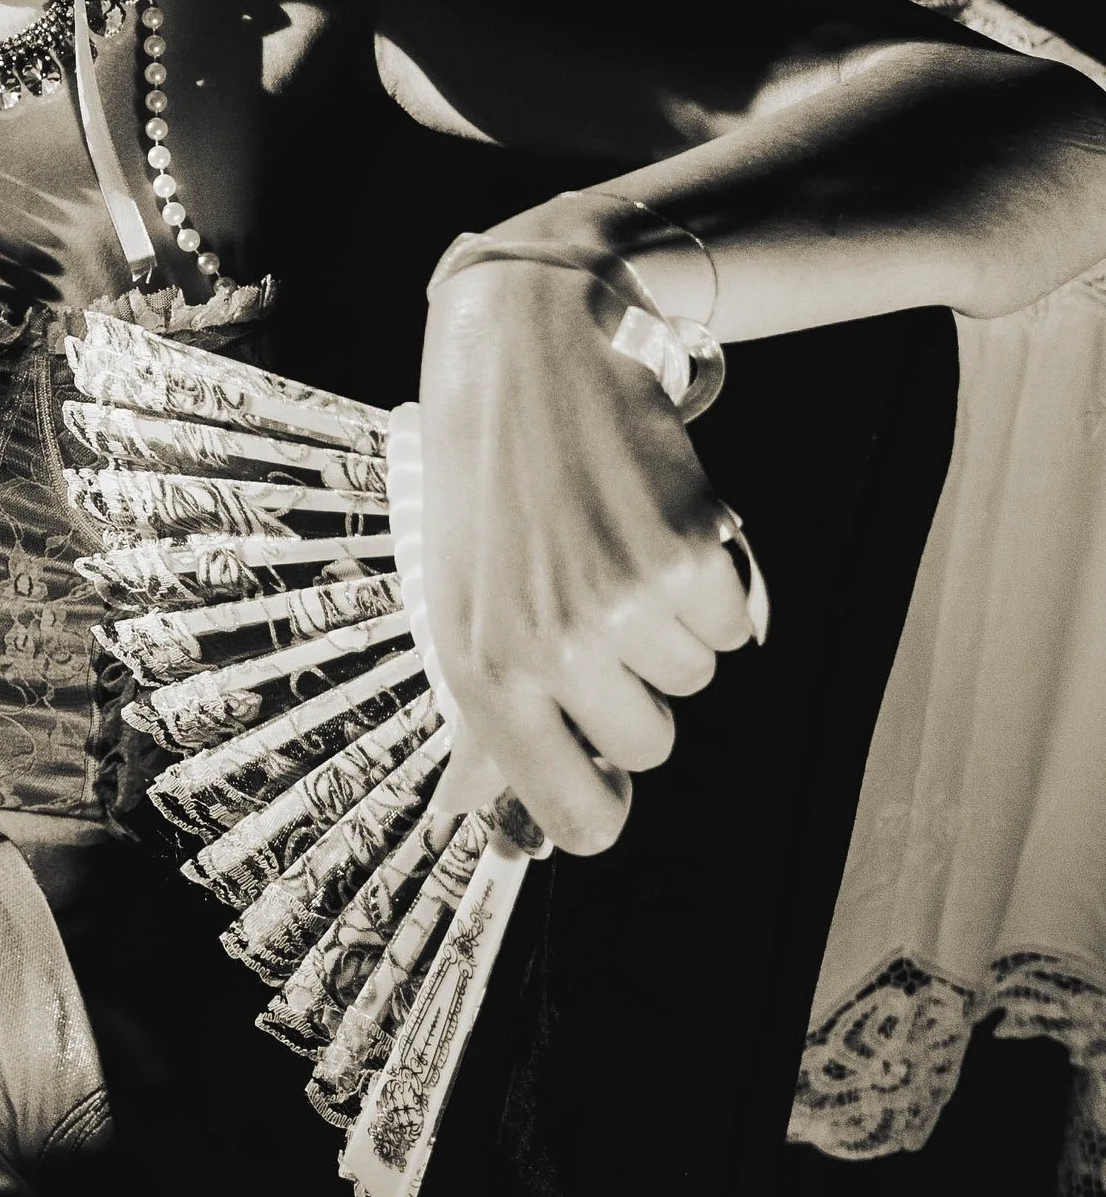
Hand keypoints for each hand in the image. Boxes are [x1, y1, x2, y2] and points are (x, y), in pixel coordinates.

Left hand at [417, 257, 757, 854]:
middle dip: (634, 687)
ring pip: (695, 678)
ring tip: (611, 543)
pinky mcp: (687, 557)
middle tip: (591, 598)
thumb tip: (520, 845)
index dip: (602, 801)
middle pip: (650, 748)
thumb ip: (499, 725)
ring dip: (669, 625)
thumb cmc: (487, 488)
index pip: (578, 819)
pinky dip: (713, 583)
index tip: (602, 766)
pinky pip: (735, 625)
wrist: (523, 352)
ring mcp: (623, 605)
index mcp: (483, 673)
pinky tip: (655, 522)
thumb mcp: (462, 606)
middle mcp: (551, 649)